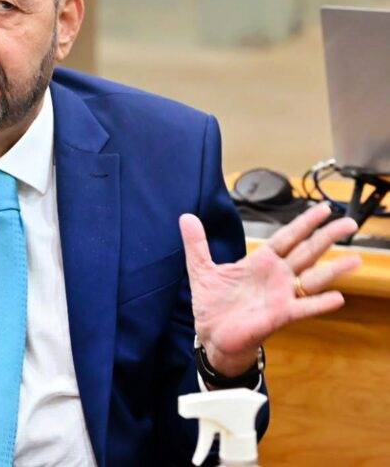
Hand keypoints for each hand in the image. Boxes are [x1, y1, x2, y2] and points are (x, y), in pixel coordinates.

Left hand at [180, 202, 360, 376]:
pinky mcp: (279, 316)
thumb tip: (186, 217)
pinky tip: (338, 298)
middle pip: (307, 251)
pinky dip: (319, 304)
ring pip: (313, 278)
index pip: (287, 237)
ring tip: (356, 259)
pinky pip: (303, 308)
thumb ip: (197, 243)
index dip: (304, 223)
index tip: (323, 208)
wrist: (211, 335)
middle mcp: (276, 277)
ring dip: (334, 269)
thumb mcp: (201, 268)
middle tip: (350, 222)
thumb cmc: (213, 303)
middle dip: (327, 237)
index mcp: (260, 262)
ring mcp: (281, 296)